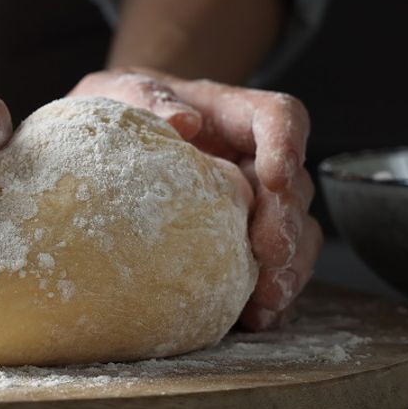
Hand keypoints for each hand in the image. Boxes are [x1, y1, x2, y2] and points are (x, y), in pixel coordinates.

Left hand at [69, 67, 318, 330]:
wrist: (110, 140)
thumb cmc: (119, 110)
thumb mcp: (116, 91)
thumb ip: (143, 94)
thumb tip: (181, 121)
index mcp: (232, 113)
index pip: (279, 116)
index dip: (287, 144)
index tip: (276, 175)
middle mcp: (254, 157)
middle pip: (293, 185)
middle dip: (286, 221)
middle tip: (269, 253)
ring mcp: (256, 201)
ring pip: (297, 231)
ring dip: (290, 267)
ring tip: (267, 299)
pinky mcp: (245, 239)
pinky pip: (275, 268)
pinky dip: (272, 293)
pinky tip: (256, 317)